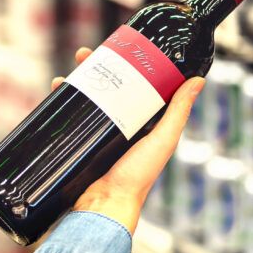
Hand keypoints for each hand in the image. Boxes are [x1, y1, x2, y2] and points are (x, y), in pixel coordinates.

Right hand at [52, 48, 204, 234]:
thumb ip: (178, 111)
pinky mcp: (77, 144)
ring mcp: (95, 135)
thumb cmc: (138, 178)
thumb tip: (198, 79)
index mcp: (140, 124)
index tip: (116, 48)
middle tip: (83, 54)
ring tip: (65, 73)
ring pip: (83, 99)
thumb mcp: (162, 139)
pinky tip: (55, 92)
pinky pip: (68, 118)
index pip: (132, 85)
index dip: (123, 65)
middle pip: (104, 87)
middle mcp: (117, 126)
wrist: (104, 205)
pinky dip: (60, 103)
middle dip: (92, 68)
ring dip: (73, 82)